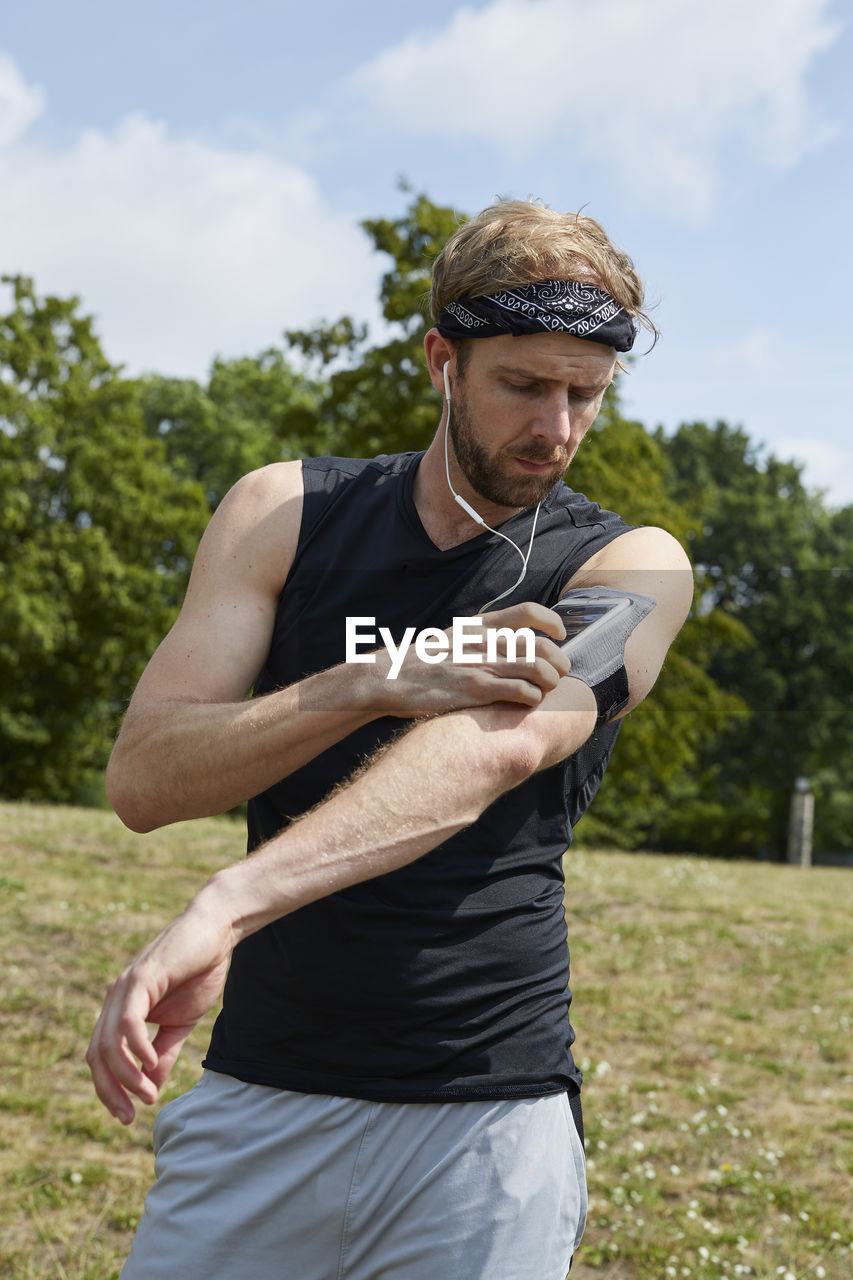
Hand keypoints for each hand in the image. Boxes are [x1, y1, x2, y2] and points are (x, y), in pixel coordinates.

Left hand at [86, 890, 234, 1123]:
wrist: (216, 930)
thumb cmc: (199, 971)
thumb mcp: (181, 1023)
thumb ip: (163, 1053)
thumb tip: (151, 1088)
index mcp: (121, 1009)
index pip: (101, 1057)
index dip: (110, 1089)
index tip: (128, 1114)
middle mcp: (115, 999)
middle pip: (97, 1054)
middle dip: (110, 1090)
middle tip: (130, 1115)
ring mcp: (125, 988)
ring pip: (109, 1042)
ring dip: (125, 1075)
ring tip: (147, 1093)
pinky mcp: (142, 978)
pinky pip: (129, 1021)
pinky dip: (136, 1047)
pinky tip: (151, 1064)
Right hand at [374, 601, 570, 717]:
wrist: (389, 677)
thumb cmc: (421, 663)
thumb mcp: (451, 638)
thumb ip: (478, 638)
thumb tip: (505, 642)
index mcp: (479, 626)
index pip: (527, 612)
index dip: (552, 622)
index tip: (561, 634)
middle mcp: (484, 641)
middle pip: (540, 644)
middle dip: (559, 661)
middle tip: (561, 673)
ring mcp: (480, 664)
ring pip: (537, 668)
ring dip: (550, 681)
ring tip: (547, 690)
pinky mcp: (475, 690)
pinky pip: (520, 692)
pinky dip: (532, 698)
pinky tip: (528, 702)